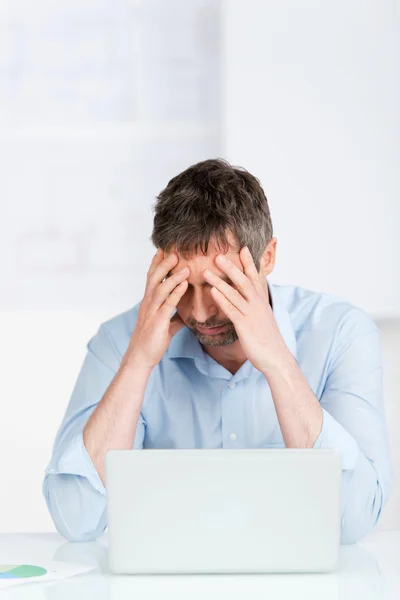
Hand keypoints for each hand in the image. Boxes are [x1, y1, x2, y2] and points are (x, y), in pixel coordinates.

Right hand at [124, 249, 188, 369]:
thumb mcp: (165, 326)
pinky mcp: (157, 322)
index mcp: (149, 303)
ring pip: (160, 289)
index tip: (164, 249)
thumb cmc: (152, 342)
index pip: (152, 278)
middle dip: (164, 263)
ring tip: (185, 265)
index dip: (157, 263)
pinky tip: (184, 285)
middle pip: (154, 278)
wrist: (140, 358)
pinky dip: (176, 293)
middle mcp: (148, 304)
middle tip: (174, 250)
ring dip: (173, 276)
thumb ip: (174, 318)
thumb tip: (185, 317)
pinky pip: (167, 304)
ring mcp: (151, 312)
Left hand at [203, 246, 286, 372]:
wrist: (276, 358)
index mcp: (262, 302)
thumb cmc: (268, 340)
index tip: (243, 248)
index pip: (255, 278)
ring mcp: (251, 314)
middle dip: (231, 267)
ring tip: (206, 271)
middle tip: (218, 255)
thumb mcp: (264, 319)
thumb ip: (256, 307)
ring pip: (235, 293)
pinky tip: (212, 292)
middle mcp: (258, 305)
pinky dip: (222, 300)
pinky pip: (232, 310)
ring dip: (220, 281)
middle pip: (244, 281)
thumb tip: (252, 301)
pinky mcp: (245, 326)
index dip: (249, 263)